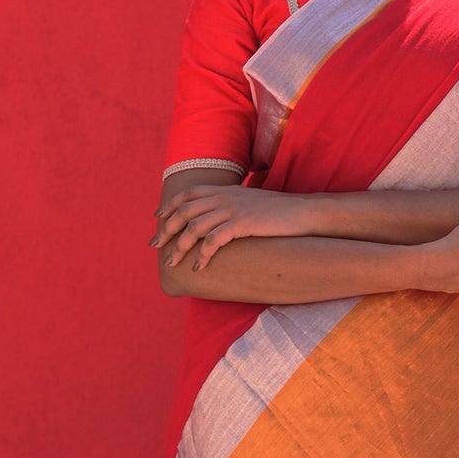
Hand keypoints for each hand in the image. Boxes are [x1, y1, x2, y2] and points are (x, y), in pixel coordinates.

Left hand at [152, 185, 311, 269]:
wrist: (303, 212)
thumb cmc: (280, 212)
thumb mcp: (251, 202)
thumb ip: (233, 204)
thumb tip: (222, 218)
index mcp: (224, 189)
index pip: (188, 194)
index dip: (170, 205)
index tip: (158, 218)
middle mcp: (224, 196)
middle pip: (184, 211)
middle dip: (166, 230)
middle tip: (155, 247)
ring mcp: (232, 209)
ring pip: (194, 227)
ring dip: (180, 247)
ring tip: (173, 264)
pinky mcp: (241, 224)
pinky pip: (213, 241)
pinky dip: (202, 255)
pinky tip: (198, 268)